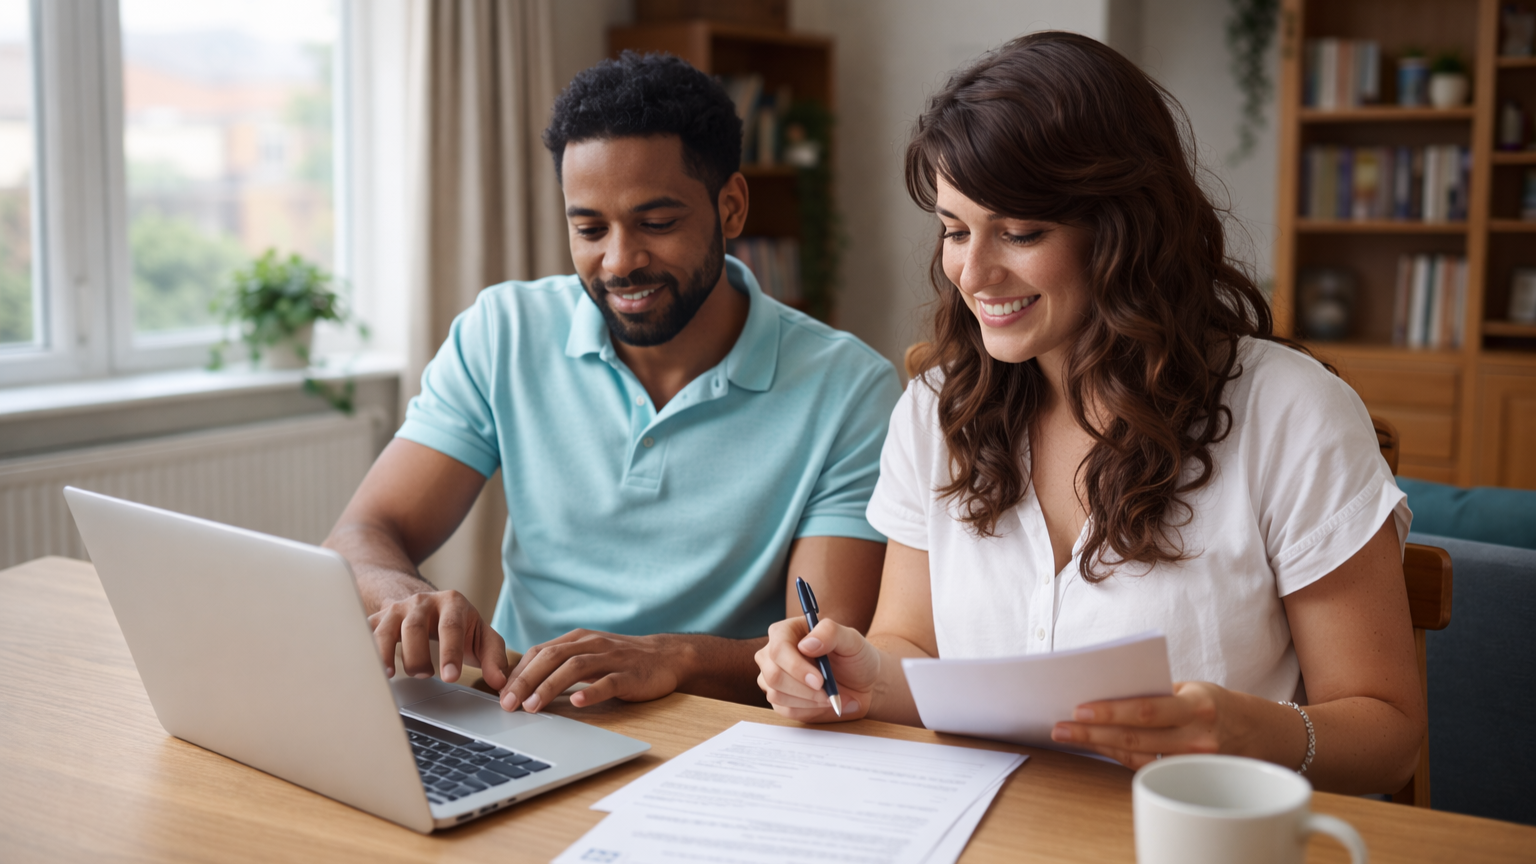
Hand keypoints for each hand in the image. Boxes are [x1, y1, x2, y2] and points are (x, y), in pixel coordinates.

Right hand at [368, 589, 508, 691]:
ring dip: (387, 652)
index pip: (450, 626)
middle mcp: (422, 602)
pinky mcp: (379, 619)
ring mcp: (398, 609)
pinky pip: (366, 632)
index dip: (450, 652)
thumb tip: (500, 682)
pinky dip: (365, 649)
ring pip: (386, 628)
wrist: (431, 605)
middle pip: (414, 626)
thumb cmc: (460, 625)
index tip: (450, 677)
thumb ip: (494, 657)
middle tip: (425, 675)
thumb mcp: (482, 636)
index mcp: (452, 603)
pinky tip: (368, 667)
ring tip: (392, 674)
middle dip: (417, 654)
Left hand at [498, 630, 688, 712]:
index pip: (540, 652)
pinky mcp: (629, 674)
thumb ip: (561, 664)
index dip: (518, 672)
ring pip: (574, 668)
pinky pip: (607, 682)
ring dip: (549, 687)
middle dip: (526, 680)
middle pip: (551, 658)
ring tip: (532, 706)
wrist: (667, 656)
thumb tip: (524, 683)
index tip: (501, 694)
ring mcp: (611, 658)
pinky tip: (576, 702)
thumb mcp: (589, 655)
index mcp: (578, 639)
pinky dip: (590, 692)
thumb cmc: (622, 660)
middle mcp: (592, 644)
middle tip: (507, 704)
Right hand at [755, 616, 878, 721]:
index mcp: (787, 631)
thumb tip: (806, 645)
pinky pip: (784, 710)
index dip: (796, 667)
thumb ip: (830, 632)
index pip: (778, 649)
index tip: (819, 680)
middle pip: (774, 675)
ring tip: (830, 695)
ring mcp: (773, 676)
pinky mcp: (779, 698)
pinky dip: (808, 709)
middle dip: (803, 689)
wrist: (862, 683)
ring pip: (776, 694)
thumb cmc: (855, 657)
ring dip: (808, 700)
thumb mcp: (852, 639)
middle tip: (828, 693)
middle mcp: (774, 653)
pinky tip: (823, 701)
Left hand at [1048, 681, 1245, 769]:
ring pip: (1134, 755)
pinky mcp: (1181, 775)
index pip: (1147, 709)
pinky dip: (1115, 755)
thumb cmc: (1211, 703)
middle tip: (1059, 727)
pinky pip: (1141, 766)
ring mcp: (1189, 762)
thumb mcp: (1191, 689)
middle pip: (1134, 737)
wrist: (1253, 733)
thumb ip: (1156, 692)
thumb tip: (1106, 690)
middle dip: (1092, 732)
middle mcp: (1195, 738)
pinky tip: (1095, 745)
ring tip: (1068, 735)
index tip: (1079, 709)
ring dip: (1097, 745)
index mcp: (1196, 707)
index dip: (1111, 711)